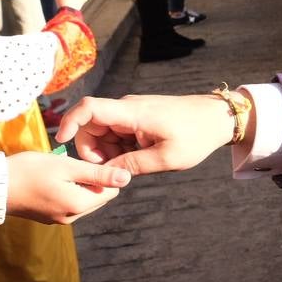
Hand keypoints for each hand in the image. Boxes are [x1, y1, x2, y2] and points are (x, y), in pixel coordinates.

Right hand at [5, 151, 130, 223]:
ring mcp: (58, 219)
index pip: (111, 191)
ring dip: (79, 184)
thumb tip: (127, 177)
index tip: (89, 159)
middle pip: (97, 197)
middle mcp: (71, 217)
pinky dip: (66, 190)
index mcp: (78, 205)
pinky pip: (68, 203)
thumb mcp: (66, 166)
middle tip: (74, 162)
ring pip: (83, 199)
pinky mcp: (47, 217)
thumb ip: (98, 173)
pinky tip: (52, 178)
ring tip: (61, 169)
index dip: (104, 173)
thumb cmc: (29, 170)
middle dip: (92, 180)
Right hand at [55, 93, 242, 175]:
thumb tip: (107, 174)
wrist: (218, 118)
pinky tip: (138, 159)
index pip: (89, 108)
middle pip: (92, 125)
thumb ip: (133, 165)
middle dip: (92, 150)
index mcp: (132, 112)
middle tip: (111, 171)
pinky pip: (118, 132)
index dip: (70, 123)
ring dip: (108, 151)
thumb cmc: (197, 136)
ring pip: (104, 131)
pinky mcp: (139, 117)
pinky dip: (120, 147)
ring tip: (130, 167)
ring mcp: (133, 111)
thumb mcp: (166, 158)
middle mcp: (128, 107)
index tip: (62, 142)